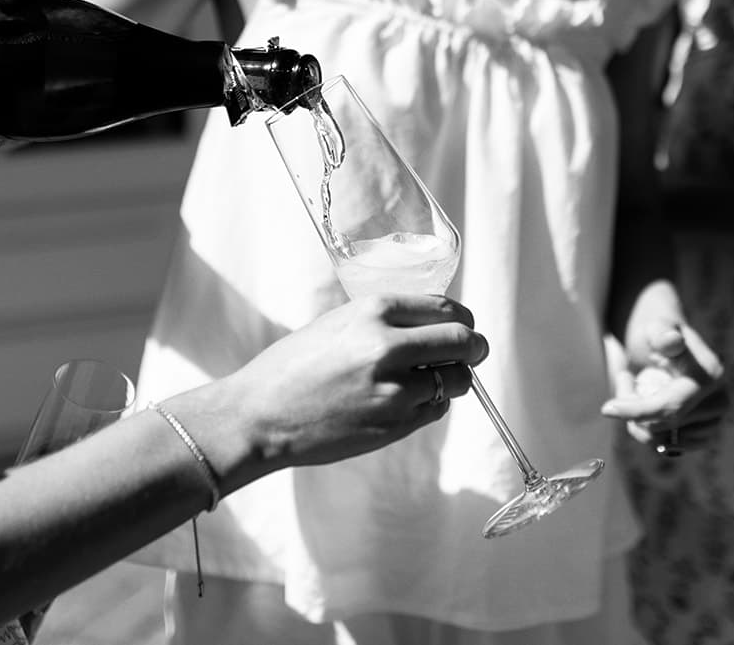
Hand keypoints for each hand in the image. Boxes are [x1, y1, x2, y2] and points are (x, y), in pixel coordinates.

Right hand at [223, 294, 486, 468]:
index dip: (462, 320)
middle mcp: (389, 347)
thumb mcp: (339, 323)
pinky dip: (432, 404)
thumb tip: (434, 325)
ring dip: (454, 378)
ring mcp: (395, 390)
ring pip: (457, 379)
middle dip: (473, 347)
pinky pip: (436, 409)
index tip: (463, 328)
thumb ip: (386, 321)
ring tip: (433, 379)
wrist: (260, 416)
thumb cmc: (293, 367)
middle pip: (463, 341)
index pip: (446, 309)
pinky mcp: (394, 425)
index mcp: (373, 312)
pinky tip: (407, 401)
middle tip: (472, 352)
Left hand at [602, 322, 727, 454]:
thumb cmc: (658, 331)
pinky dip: (649, 431)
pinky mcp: (704, 435)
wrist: (667, 342)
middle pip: (662, 426)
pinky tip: (646, 408)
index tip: (607, 408)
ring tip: (637, 389)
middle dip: (634, 408)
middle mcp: (719, 401)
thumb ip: (661, 332)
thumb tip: (671, 342)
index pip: (670, 408)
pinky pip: (667, 447)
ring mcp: (714, 420)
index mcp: (711, 374)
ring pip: (661, 440)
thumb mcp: (656, 326)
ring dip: (639, 421)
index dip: (637, 411)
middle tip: (626, 379)